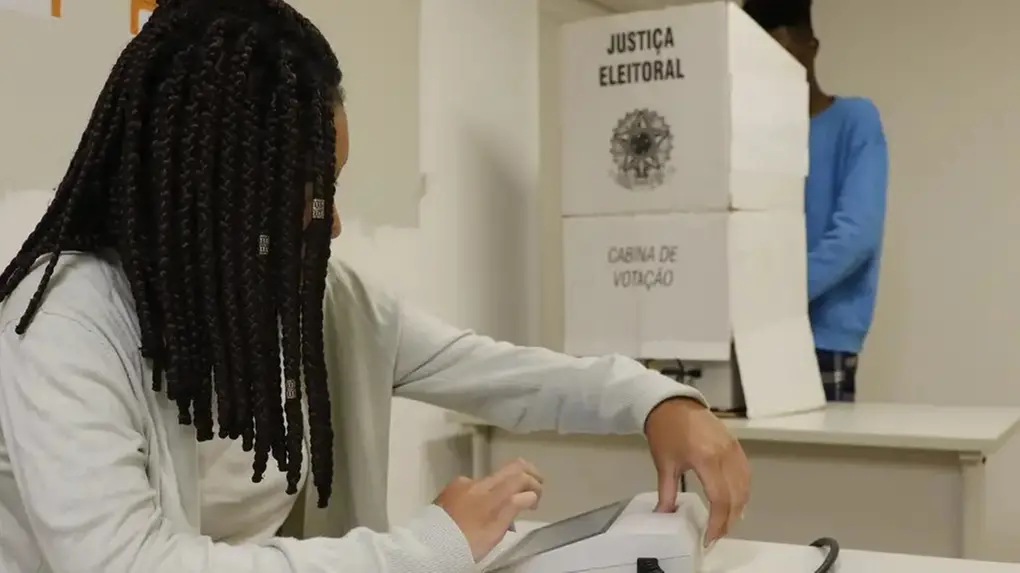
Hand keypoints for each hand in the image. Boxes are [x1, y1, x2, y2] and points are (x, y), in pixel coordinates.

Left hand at [435, 458, 543, 560]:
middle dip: (526, 474)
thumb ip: (511, 510)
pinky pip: (476, 486)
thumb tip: (529, 494)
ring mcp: (462, 484)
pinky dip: (487, 494)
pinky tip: (484, 511)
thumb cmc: (464, 544)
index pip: (519, 477)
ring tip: (507, 509)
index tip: (538, 498)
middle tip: (537, 484)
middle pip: (508, 468)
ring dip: (505, 488)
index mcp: (489, 495)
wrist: (427, 548)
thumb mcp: (493, 534)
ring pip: (492, 479)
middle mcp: (476, 483)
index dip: (534, 483)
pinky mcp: (451, 489)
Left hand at [644, 398, 749, 545]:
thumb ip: (667, 493)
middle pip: (736, 496)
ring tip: (725, 522)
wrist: (671, 403)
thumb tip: (663, 516)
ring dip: (738, 507)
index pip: (720, 499)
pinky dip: (743, 491)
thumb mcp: (664, 464)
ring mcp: (734, 449)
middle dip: (728, 520)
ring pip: (745, 486)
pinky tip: (735, 502)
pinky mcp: (736, 445)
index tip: (709, 537)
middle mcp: (725, 455)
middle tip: (716, 534)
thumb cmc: (665, 432)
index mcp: (706, 459)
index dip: (717, 522)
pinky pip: (745, 474)